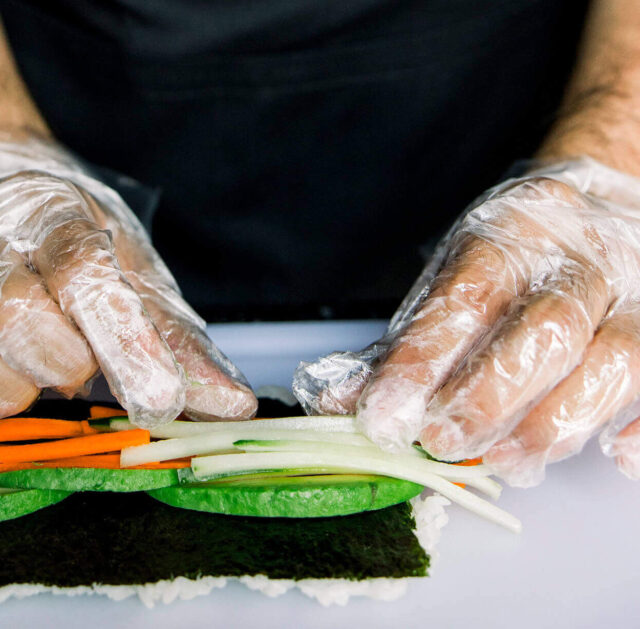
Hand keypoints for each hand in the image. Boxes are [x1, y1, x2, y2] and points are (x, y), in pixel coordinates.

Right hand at [0, 130, 256, 426]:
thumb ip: (179, 345)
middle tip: (76, 365)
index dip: (123, 342)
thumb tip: (233, 408)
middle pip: (17, 316)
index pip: (84, 273)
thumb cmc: (69, 244)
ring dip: (12, 388)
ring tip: (34, 372)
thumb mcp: (134, 275)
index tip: (158, 399)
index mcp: (53, 215)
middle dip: (62, 363)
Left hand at [295, 159, 639, 485]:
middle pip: (546, 329)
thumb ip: (403, 345)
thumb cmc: (513, 259)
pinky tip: (616, 455)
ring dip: (557, 421)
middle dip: (489, 395)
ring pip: (616, 358)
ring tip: (505, 460)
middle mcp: (581, 261)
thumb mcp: (449, 280)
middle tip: (441, 442)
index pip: (464, 299)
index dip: (421, 362)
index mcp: (510, 236)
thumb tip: (339, 402)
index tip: (383, 413)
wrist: (599, 207)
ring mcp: (636, 293)